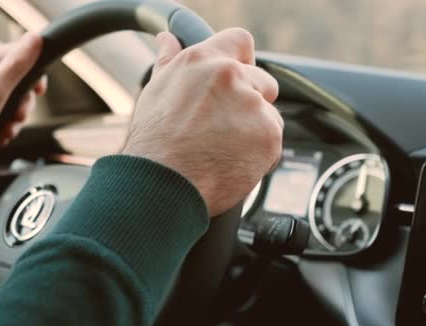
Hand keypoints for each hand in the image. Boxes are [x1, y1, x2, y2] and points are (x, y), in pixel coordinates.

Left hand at [0, 32, 46, 161]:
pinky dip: (4, 125)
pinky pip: (2, 113)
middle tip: (18, 116)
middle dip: (24, 104)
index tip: (37, 92)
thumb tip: (36, 37)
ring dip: (15, 120)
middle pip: (22, 83)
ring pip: (13, 102)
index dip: (35, 75)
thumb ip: (18, 63)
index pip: (25, 56)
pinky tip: (0, 135)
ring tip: (7, 131)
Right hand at [122, 29, 282, 215]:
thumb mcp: (156, 92)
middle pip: (263, 81)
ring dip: (254, 130)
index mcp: (201, 61)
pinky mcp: (268, 135)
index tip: (237, 80)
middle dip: (250, 102)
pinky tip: (230, 163)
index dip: (241, 62)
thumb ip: (169, 60)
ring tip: (221, 149)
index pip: (239, 41)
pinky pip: (273, 143)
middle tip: (222, 127)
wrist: (159, 185)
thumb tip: (168, 40)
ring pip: (268, 114)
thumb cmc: (152, 143)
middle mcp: (228, 76)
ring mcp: (251, 105)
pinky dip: (258, 156)